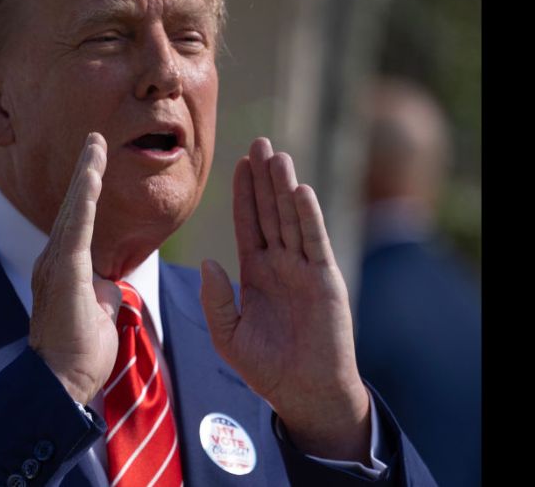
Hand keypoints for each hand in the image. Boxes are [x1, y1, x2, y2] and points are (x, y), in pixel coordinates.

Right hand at [28, 132, 122, 404]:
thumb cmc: (81, 354)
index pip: (79, 221)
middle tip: (94, 138)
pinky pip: (78, 228)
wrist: (62, 381)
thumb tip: (110, 280)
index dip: (87, 191)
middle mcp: (54, 261)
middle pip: (73, 207)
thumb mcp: (98, 313)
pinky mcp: (64, 272)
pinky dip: (85, 199)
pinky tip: (93, 175)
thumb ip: (102, 291)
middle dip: (85, 170)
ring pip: (74, 211)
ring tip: (95, 145)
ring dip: (85, 175)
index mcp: (64, 269)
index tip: (96, 162)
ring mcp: (55, 265)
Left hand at [199, 137, 371, 462]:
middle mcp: (281, 263)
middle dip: (264, 179)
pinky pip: (314, 242)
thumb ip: (216, 300)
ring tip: (277, 155)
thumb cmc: (266, 368)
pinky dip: (307, 216)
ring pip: (291, 219)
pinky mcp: (324, 279)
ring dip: (284, 187)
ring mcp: (304, 268)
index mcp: (256, 272)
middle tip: (259, 142)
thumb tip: (209, 262)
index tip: (238, 163)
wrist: (304, 392)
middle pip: (270, 211)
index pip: (248, 223)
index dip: (244, 194)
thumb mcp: (228, 335)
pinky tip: (300, 191)